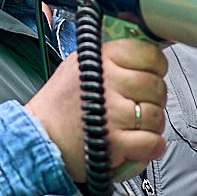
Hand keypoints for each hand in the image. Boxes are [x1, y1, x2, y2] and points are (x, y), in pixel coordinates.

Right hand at [24, 36, 167, 185]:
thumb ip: (112, 56)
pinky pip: (153, 142)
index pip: (149, 54)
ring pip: (157, 116)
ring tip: (132, 127)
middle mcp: (106, 82)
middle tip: (138, 106)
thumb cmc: (60, 105)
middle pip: (156, 86)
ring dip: (151, 126)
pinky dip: (151, 147)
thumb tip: (147, 48)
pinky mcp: (113, 142)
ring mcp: (111, 113)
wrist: (39, 138)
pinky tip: (138, 144)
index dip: (156, 68)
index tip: (150, 76)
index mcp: (101, 59)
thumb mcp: (81, 64)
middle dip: (153, 100)